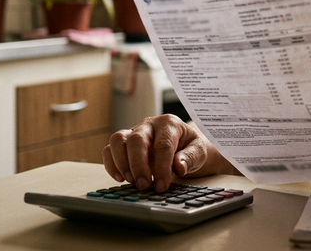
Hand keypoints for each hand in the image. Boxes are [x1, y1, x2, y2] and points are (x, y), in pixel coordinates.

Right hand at [103, 114, 221, 192]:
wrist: (187, 146)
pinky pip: (110, 149)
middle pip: (136, 139)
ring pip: (118, 140)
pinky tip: (120, 178)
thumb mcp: (200, 152)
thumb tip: (178, 167)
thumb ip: (190, 158)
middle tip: (143, 185)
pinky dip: (111, 164)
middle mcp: (149, 125)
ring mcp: (134, 132)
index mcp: (170, 124)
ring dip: (121, 162)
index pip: (162, 145)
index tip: (161, 185)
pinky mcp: (124, 143)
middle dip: (138, 165)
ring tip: (131, 181)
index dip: (161, 167)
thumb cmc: (191, 148)